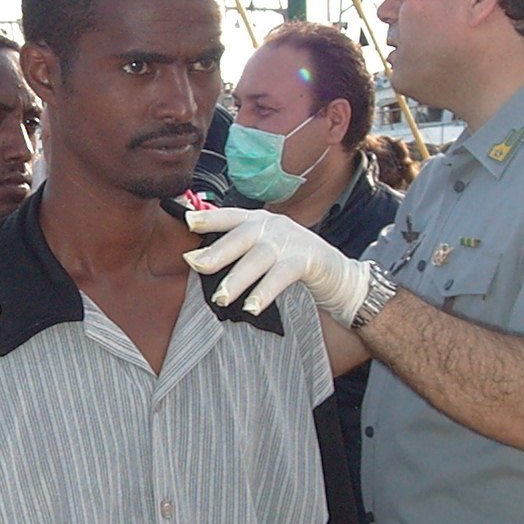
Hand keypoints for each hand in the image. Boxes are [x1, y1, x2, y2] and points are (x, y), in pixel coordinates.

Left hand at [183, 207, 372, 324]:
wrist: (337, 275)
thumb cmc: (292, 264)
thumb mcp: (263, 252)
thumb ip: (238, 252)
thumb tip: (199, 262)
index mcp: (259, 221)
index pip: (230, 216)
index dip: (209, 217)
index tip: (186, 220)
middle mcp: (273, 226)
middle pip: (241, 235)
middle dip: (217, 250)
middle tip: (194, 264)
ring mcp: (291, 241)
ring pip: (259, 257)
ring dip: (239, 277)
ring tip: (221, 297)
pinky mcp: (307, 260)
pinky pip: (282, 275)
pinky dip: (265, 291)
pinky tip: (252, 307)